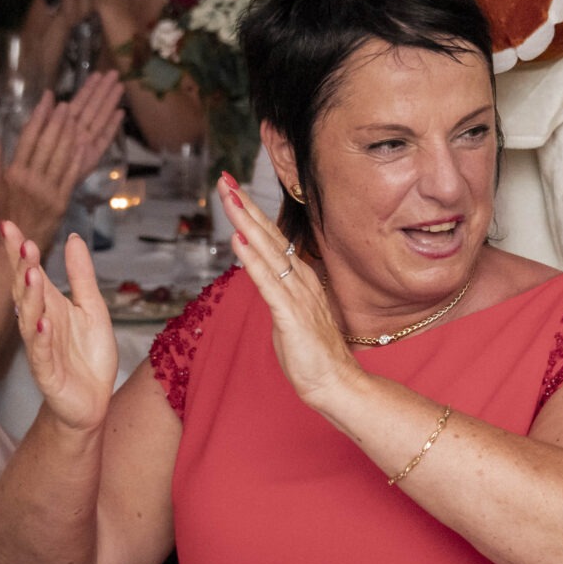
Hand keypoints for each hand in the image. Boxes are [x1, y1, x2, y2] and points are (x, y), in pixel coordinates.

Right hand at [0, 71, 125, 242]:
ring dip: (69, 134)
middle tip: (64, 103)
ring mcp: (47, 190)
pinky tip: (83, 143)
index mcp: (13, 173)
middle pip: (46, 144)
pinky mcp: (61, 200)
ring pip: (60, 156)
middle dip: (56, 121)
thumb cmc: (4, 213)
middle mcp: (30, 180)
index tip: (47, 98)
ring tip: (75, 117)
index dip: (39, 115)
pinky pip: (71, 175)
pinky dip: (77, 158)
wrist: (20, 242)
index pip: (28, 138)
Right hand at [5, 223, 119, 432]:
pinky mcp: (47, 374)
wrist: (92, 401)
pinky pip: (41, 354)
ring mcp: (40, 348)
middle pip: (26, 292)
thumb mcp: (92, 308)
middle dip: (22, 267)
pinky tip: (42, 323)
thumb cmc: (88, 356)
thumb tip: (73, 239)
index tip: (8, 225)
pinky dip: (41, 339)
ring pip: (30, 320)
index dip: (18, 251)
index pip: (30, 273)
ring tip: (31, 274)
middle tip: (24, 243)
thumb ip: (81, 276)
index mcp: (49, 305)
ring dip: (30, 297)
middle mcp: (39, 323)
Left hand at [218, 173, 358, 409]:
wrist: (337, 383)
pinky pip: (267, 282)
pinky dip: (251, 259)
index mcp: (299, 280)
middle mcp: (299, 281)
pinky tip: (238, 240)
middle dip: (245, 206)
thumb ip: (279, 296)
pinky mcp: (290, 315)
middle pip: (269, 235)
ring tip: (229, 198)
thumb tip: (267, 281)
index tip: (234, 191)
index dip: (252, 214)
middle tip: (225, 179)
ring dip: (246, 223)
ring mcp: (296, 296)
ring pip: (267, 251)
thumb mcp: (290, 317)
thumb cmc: (313, 355)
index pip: (273, 240)